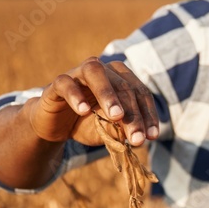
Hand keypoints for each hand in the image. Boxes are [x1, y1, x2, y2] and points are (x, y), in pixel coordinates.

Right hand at [27, 57, 159, 147]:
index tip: (152, 136)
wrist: (56, 125)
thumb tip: (139, 136)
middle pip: (122, 86)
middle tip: (136, 138)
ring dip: (108, 94)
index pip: (140, 93)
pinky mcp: (58, 82)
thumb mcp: (108, 130)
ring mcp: (78, 73)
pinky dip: (76, 96)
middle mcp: (102, 69)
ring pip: (95, 73)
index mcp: (120, 77)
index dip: (148, 114)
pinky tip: (84, 111)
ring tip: (117, 116)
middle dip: (132, 114)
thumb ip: (122, 129)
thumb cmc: (87, 123)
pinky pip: (66, 83)